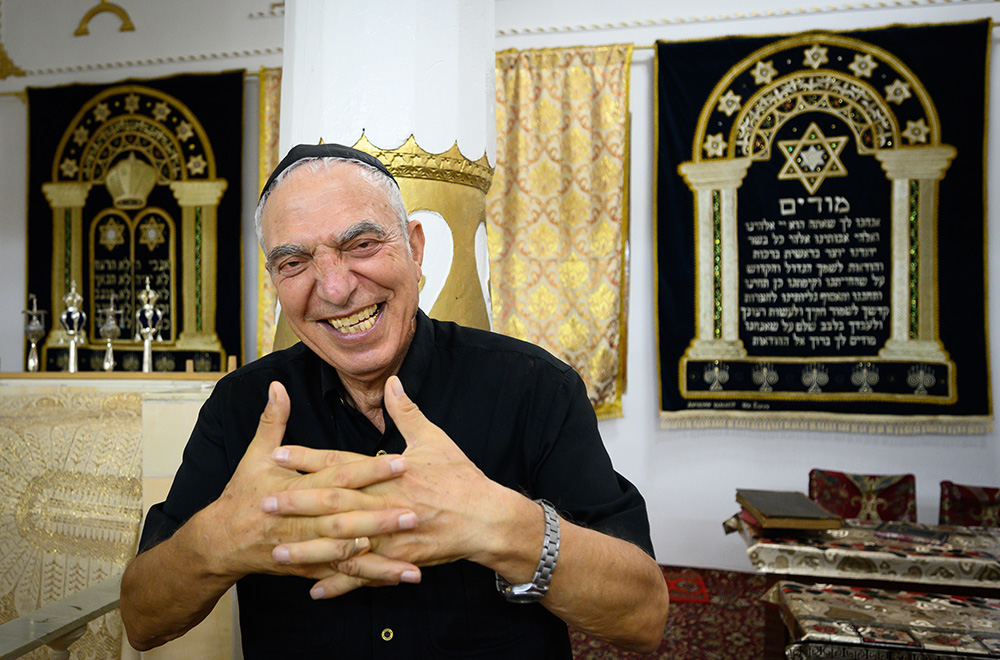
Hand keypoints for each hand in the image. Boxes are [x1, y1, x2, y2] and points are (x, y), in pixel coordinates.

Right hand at [208, 381, 420, 588]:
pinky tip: (397, 577)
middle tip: (414, 514)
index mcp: (296, 490)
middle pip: (346, 519)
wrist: (220, 542)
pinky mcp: (309, 568)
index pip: (339, 476)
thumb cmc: (242, 495)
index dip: (371, 470)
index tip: (402, 462)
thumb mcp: (256, 455)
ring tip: (412, 562)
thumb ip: (273, 420)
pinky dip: (369, 577)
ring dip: (380, 559)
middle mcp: (303, 522)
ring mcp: (306, 549)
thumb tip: (277, 386)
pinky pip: (343, 575)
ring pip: (347, 555)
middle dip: (380, 518)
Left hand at [267, 376, 539, 598]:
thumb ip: (407, 413)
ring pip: (344, 542)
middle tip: (263, 502)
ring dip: (310, 547)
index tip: (279, 455)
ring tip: (278, 549)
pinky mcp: (399, 558)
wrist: (486, 518)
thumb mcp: (434, 440)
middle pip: (334, 503)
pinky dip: (340, 583)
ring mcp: (391, 533)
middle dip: (297, 503)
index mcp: (389, 474)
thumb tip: (393, 381)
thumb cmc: (460, 477)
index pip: (342, 464)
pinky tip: (314, 590)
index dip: (309, 459)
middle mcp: (385, 503)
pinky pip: (365, 572)